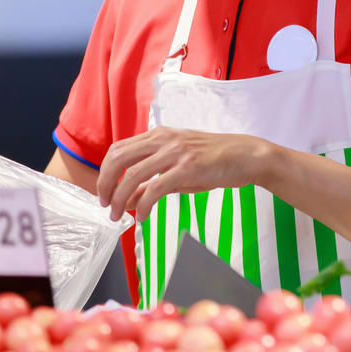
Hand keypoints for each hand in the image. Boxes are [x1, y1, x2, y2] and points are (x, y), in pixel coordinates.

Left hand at [96, 127, 276, 221]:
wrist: (246, 156)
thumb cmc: (214, 161)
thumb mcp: (178, 168)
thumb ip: (151, 181)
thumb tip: (127, 199)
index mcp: (158, 135)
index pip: (118, 149)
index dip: (105, 172)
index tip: (104, 192)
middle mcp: (163, 139)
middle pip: (118, 159)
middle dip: (105, 184)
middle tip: (105, 205)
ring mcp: (175, 152)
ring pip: (132, 175)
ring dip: (119, 198)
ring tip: (118, 215)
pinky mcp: (187, 168)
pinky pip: (155, 189)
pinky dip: (142, 205)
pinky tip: (142, 217)